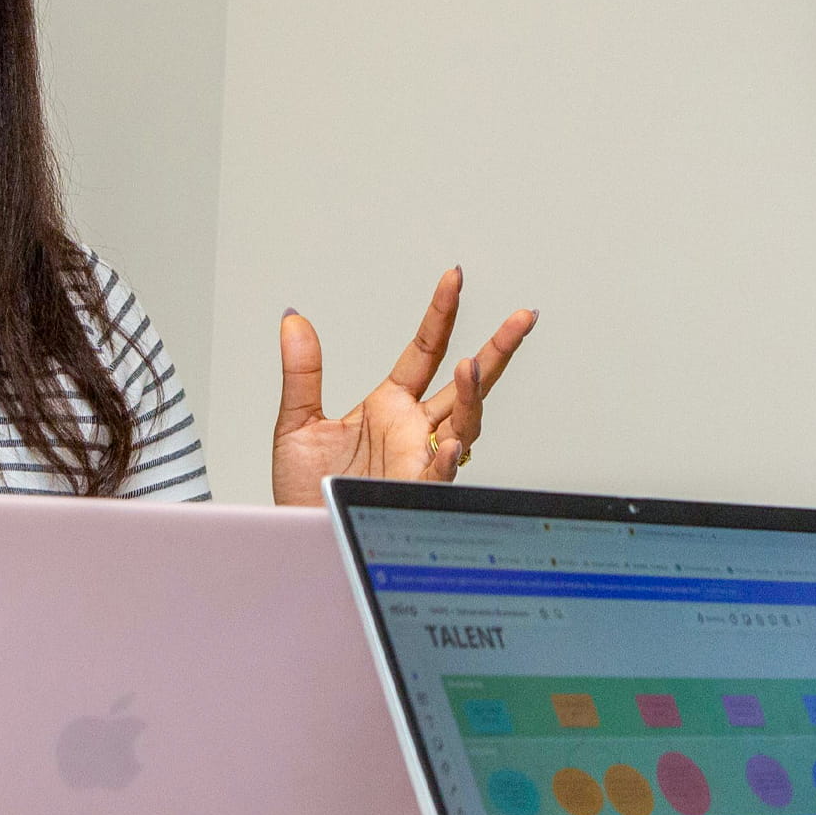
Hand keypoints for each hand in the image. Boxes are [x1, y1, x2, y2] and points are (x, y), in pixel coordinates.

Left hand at [272, 266, 537, 502]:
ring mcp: (417, 460)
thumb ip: (302, 372)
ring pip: (464, 423)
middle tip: (521, 318)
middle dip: (497, 350)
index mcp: (390, 408)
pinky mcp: (410, 492)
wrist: (299, 535)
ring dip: (472, 395)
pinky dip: (446, 460)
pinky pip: (437, 475)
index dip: (441, 315)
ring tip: (472, 363)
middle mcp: (412, 430)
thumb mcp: (295, 423)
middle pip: (466, 383)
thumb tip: (294, 321)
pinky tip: (451, 443)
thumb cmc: (306, 492)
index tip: (455, 279)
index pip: (424, 351)